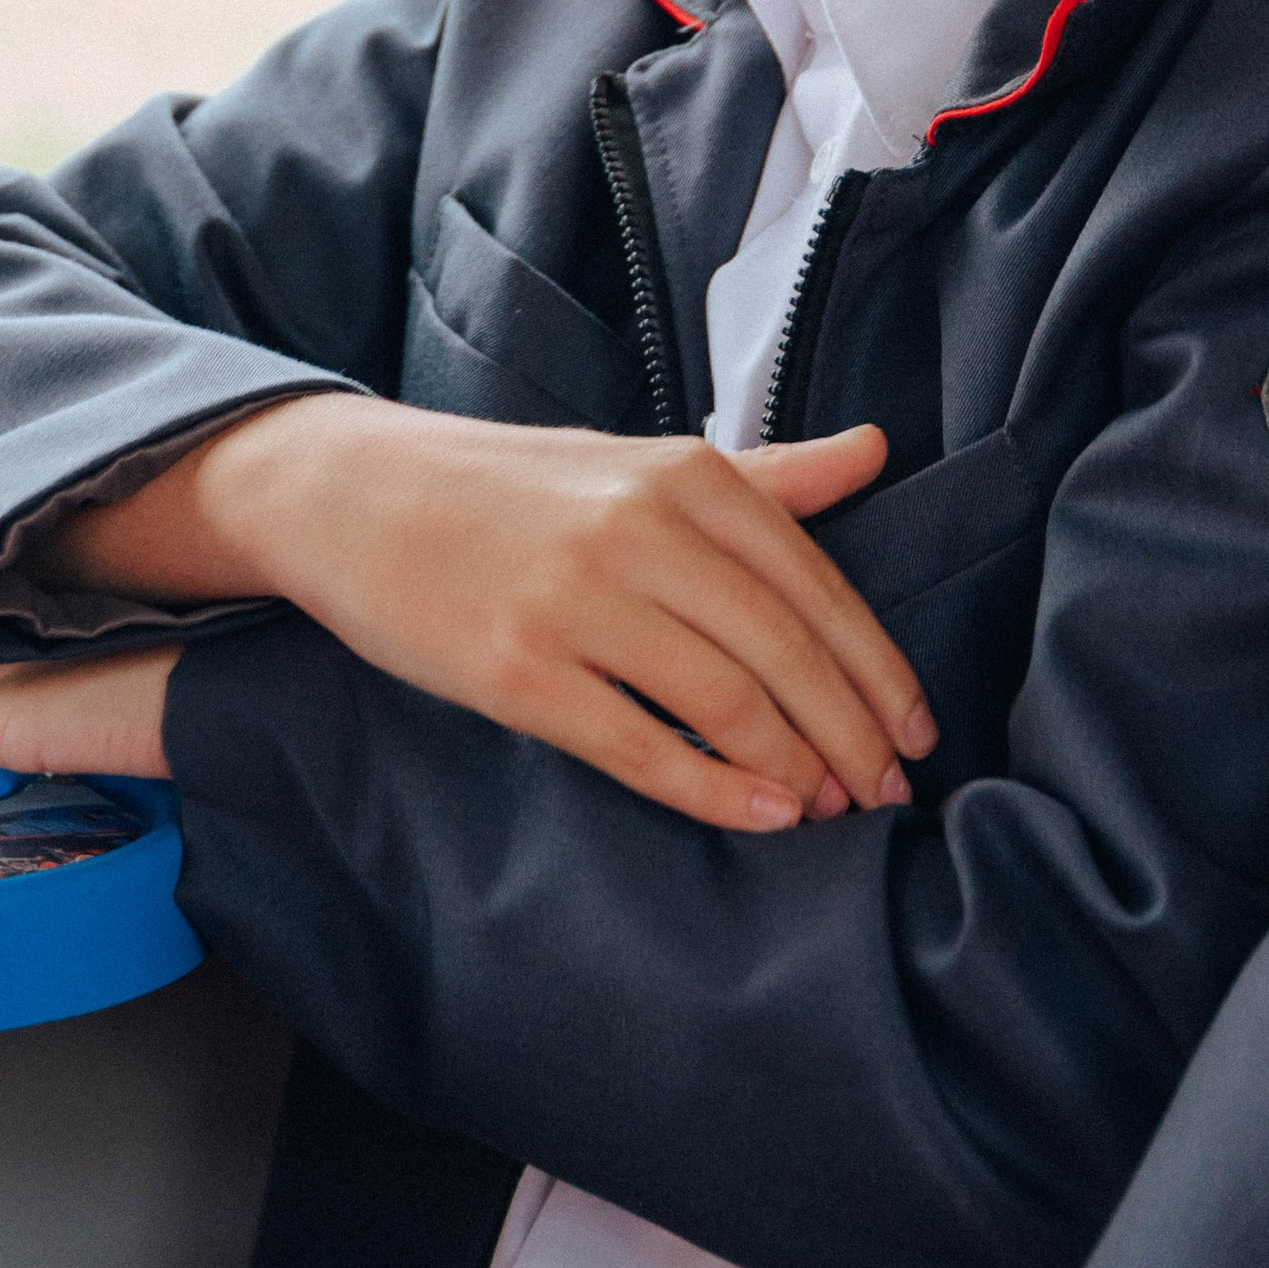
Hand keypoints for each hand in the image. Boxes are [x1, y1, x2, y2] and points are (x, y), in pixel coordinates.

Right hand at [63, 396, 937, 836]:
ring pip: (729, 702)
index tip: (916, 733)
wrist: (352, 495)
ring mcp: (577, 601)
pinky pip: (641, 746)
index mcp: (685, 475)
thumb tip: (876, 450)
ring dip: (798, 770)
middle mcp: (641, 530)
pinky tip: (760, 817)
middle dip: (854, 736)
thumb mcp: (638, 462)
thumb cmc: (511, 487)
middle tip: (887, 795)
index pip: (819, 587)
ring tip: (829, 811)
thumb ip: (764, 474)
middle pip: (788, 654)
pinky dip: (716, 792)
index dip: (880, 672)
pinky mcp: (517, 671)